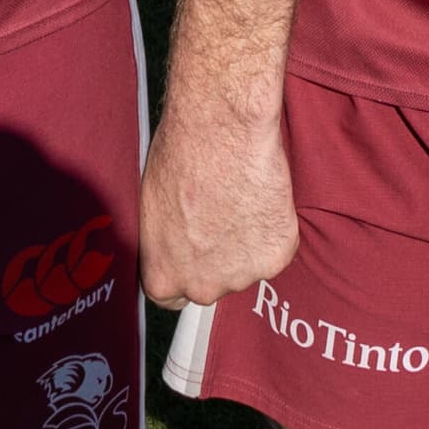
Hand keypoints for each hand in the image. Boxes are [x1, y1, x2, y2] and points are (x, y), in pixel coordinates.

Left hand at [140, 101, 295, 307]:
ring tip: (241, 200)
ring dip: (246, 244)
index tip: (192, 252)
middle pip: (212, 284)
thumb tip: (174, 237)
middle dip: (216, 259)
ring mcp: (242, 276)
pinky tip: (262, 196)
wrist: (222, 131)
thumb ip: (166, 239)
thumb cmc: (180, 155)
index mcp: (162, 277)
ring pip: (246, 266)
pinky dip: (273, 227)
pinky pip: (276, 247)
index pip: (171, 297)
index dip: (183, 271)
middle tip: (220, 217)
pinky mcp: (276, 257)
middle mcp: (202, 288)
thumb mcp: (153, 205)